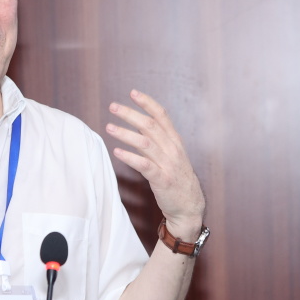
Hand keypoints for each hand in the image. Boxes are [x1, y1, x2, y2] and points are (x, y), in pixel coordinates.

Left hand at [106, 89, 204, 239]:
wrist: (190, 207)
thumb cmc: (177, 179)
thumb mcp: (171, 155)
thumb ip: (157, 141)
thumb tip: (139, 127)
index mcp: (175, 141)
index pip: (162, 116)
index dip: (147, 103)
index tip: (133, 93)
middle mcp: (173, 149)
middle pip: (150, 126)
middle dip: (130, 114)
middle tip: (113, 107)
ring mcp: (169, 164)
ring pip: (145, 143)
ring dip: (125, 134)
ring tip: (109, 127)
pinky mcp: (163, 180)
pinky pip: (145, 166)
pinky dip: (130, 158)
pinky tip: (117, 152)